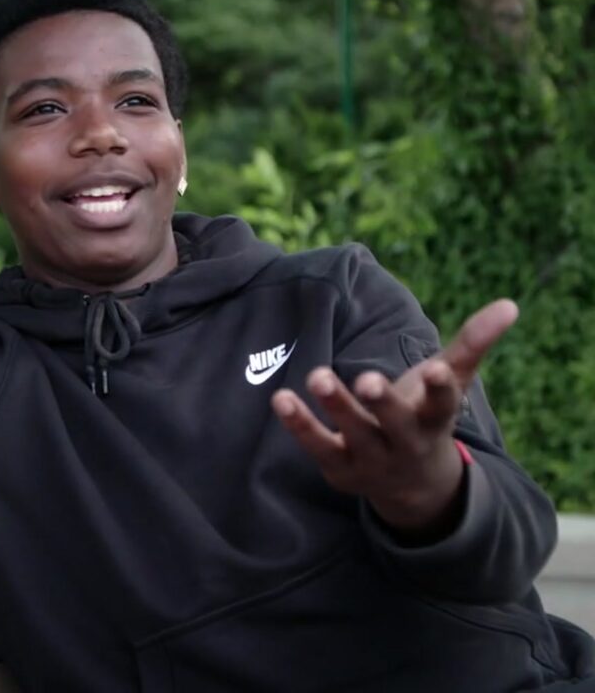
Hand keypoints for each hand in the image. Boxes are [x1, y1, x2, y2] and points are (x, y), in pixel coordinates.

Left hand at [271, 299, 518, 536]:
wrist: (411, 486)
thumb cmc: (426, 418)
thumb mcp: (450, 383)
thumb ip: (473, 343)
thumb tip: (510, 304)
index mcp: (434, 420)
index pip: (443, 405)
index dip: (439, 388)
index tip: (434, 371)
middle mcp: (405, 443)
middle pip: (394, 424)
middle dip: (383, 402)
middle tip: (367, 379)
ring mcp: (371, 459)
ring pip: (353, 433)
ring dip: (335, 406)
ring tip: (316, 374)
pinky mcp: (339, 467)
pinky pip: (317, 445)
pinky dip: (299, 423)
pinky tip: (281, 398)